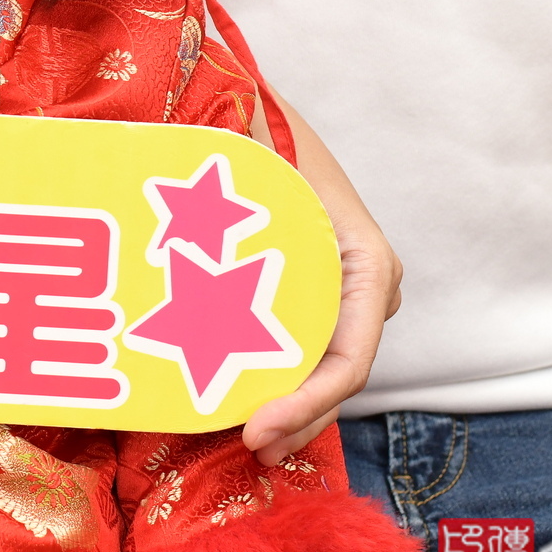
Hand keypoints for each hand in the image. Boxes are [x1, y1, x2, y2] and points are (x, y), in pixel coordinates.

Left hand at [243, 95, 401, 463]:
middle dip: (300, 419)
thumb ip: (227, 188)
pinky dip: (281, 378)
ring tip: (250, 443)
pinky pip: (307, 346)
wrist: (255, 102)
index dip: (309, 403)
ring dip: (293, 408)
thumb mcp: (244, 156)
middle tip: (252, 449)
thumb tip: (184, 217)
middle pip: (340, 374)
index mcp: (364, 258)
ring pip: (326, 367)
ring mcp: (345, 291)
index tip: (258, 429)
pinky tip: (244, 403)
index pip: (350, 357)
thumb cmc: (252, 123)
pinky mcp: (317, 293)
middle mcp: (366, 282)